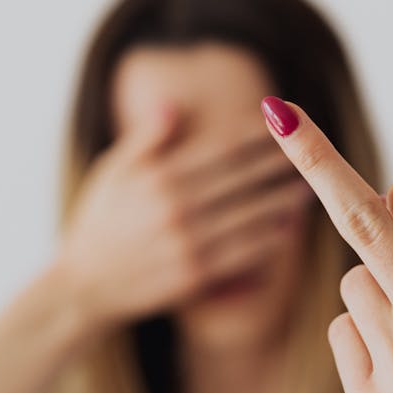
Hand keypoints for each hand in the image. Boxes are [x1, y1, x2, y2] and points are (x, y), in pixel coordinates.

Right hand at [56, 100, 313, 331]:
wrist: (84, 287)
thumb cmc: (100, 222)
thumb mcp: (112, 172)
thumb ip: (145, 140)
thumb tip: (172, 105)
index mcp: (158, 178)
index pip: (221, 148)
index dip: (255, 134)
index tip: (280, 122)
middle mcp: (176, 209)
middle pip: (242, 179)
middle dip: (277, 163)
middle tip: (307, 152)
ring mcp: (188, 244)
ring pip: (250, 217)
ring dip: (281, 202)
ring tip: (304, 189)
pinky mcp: (196, 276)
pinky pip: (243, 254)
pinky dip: (268, 240)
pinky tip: (285, 229)